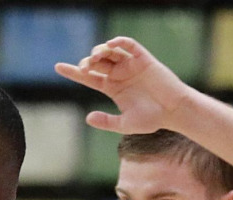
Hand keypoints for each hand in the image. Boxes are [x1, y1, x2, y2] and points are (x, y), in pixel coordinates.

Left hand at [54, 37, 194, 134]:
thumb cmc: (151, 119)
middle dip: (87, 62)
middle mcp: (119, 74)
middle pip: (97, 62)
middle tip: (85, 67)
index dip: (73, 72)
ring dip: (100, 51)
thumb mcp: (125, 124)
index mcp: (112, 88)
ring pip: (110, 52)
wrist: (174, 111)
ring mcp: (130, 65)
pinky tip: (111, 45)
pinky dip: (120, 42)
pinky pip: (129, 46)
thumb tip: (87, 118)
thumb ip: (106, 122)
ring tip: (95, 57)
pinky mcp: (143, 59)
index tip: (58, 67)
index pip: (88, 77)